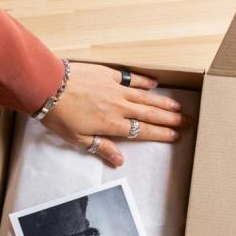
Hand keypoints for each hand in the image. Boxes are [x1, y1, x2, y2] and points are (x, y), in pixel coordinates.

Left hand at [41, 62, 187, 166]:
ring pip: (145, 97)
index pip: (142, 131)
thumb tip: (120, 161)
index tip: (176, 135)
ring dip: (163, 102)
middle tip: (188, 120)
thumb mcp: (77, 139)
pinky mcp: (108, 74)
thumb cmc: (59, 115)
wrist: (48, 85)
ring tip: (178, 106)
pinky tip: (154, 83)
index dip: (161, 134)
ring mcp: (115, 89)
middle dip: (170, 119)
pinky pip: (130, 78)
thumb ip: (101, 147)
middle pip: (150, 114)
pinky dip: (144, 81)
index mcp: (112, 125)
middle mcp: (119, 107)